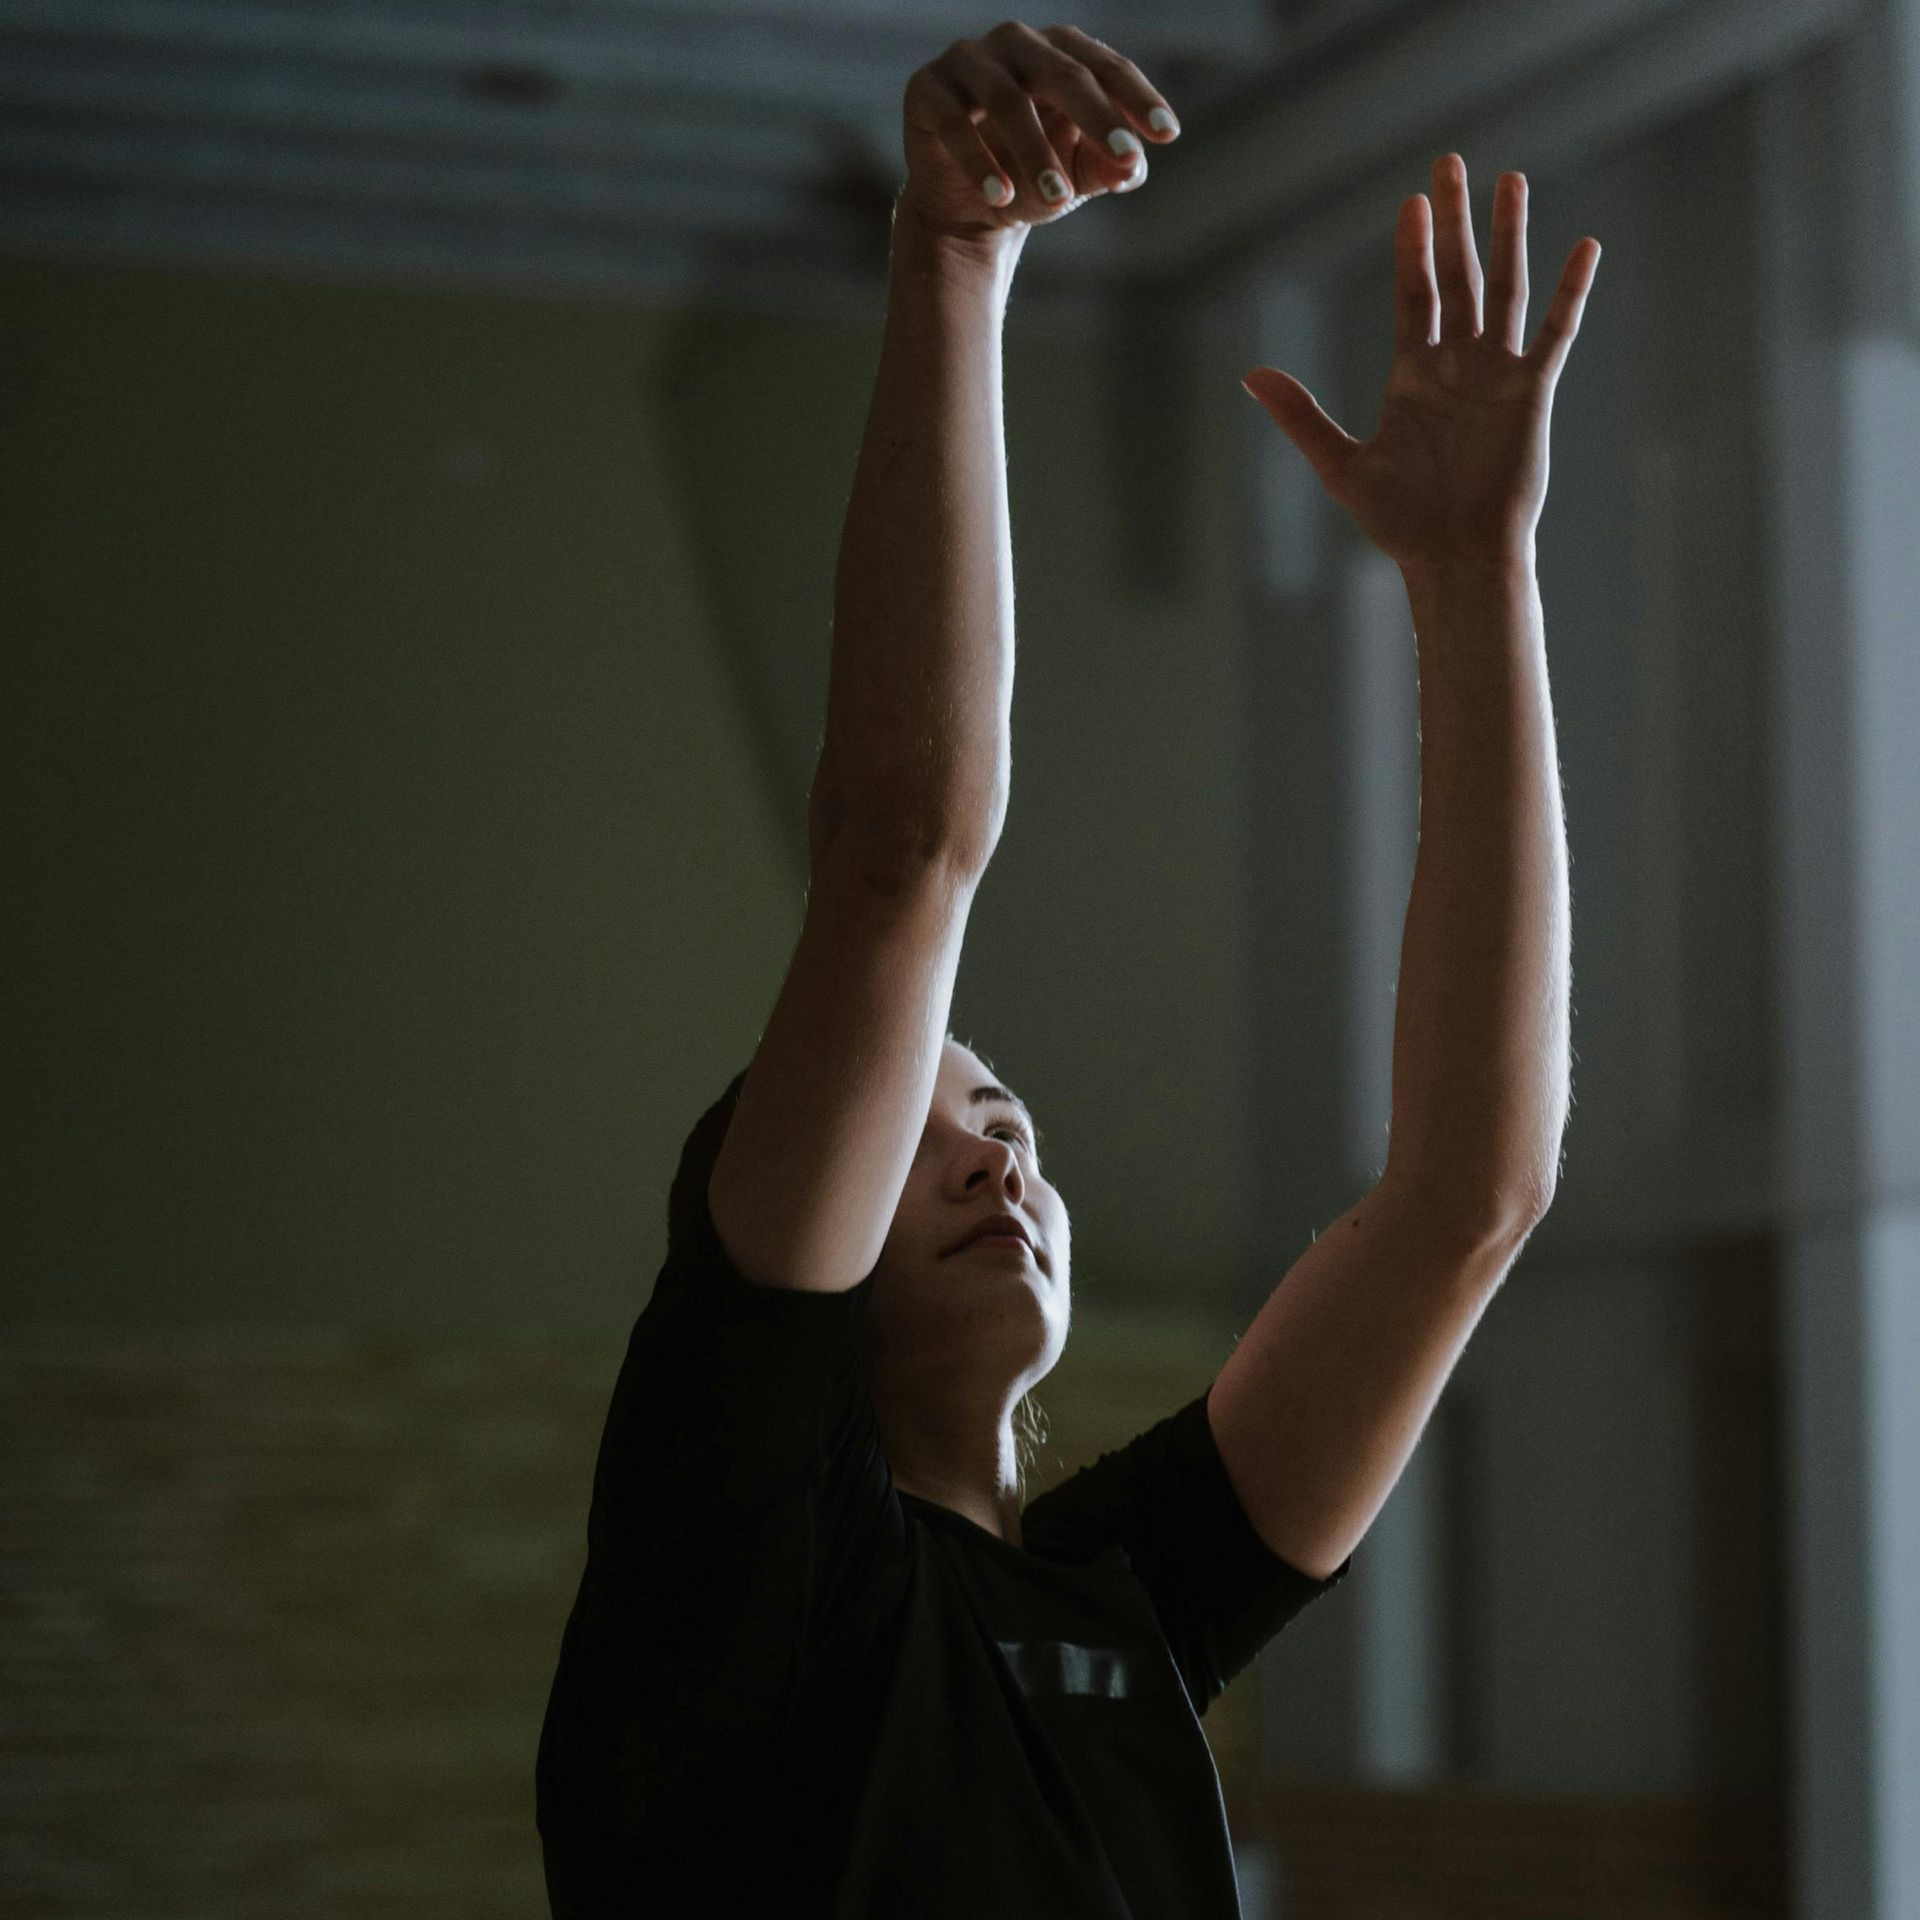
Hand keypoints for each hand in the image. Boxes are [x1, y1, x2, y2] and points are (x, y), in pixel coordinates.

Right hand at [897, 22, 1179, 244]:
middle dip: (1097, 117)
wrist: (969, 205)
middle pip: (1061, 73)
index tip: (1166, 135)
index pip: (1105, 67)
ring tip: (1057, 202)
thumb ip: (1112, 165)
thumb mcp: (1081, 175)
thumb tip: (1133, 167)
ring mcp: (967, 61)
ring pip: (1007, 100)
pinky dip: (980, 163)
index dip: (1137, 99)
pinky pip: (954, 124)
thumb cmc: (1033, 177)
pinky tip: (1002, 199)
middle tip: (1124, 157)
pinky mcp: (926, 89)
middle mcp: (1015, 44)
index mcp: (1060, 51)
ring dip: (1035, 153)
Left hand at [1242, 155, 1600, 575]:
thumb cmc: (1401, 522)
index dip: (1412, 249)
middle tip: (1450, 163)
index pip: (1412, 296)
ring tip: (1510, 181)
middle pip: (1457, 276)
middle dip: (1454, 222)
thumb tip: (1251, 375)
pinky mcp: (1531, 392)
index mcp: (1412, 377)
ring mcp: (1496, 374)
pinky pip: (1555, 332)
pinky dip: (1570, 291)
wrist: (1455, 556)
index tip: (1410, 203)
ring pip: (1505, 288)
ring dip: (1507, 237)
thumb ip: (1302, 415)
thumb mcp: (1341, 465)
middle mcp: (1456, 365)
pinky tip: (1583, 246)